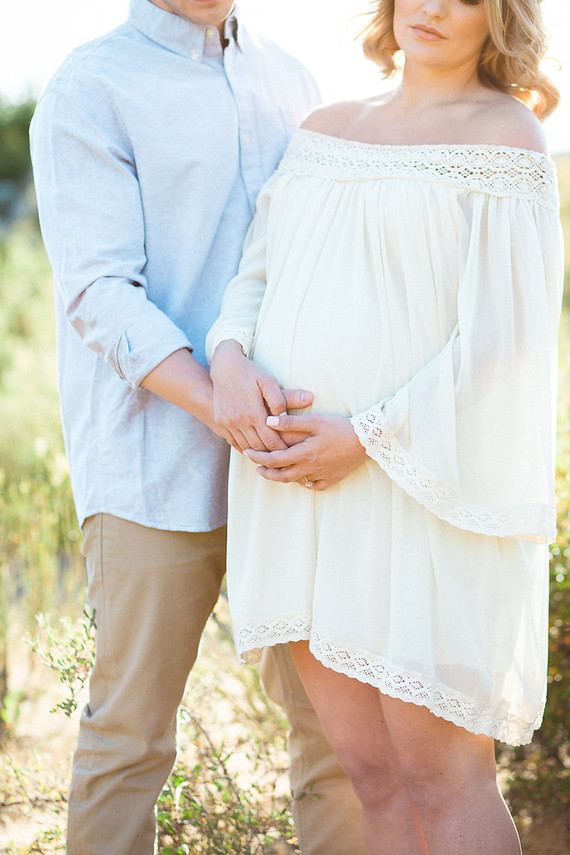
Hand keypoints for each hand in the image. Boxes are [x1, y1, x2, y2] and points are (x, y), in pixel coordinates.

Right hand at [209, 339, 312, 451]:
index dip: (283, 450)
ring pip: (246, 447)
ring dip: (259, 454)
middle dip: (272, 455)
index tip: (293, 453)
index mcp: (253, 413)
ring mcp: (227, 423)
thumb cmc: (251, 373)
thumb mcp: (269, 381)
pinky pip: (234, 443)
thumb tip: (295, 412)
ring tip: (272, 458)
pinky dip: (245, 448)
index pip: (271, 441)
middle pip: (259, 447)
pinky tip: (256, 450)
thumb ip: (282, 398)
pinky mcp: (221, 423)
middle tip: (285, 460)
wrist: (224, 367)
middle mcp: (238, 421)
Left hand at [243, 412, 366, 490]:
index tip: (247, 452)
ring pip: (295, 482)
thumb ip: (291, 423)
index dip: (258, 457)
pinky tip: (299, 479)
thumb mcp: (314, 421)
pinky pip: (313, 486)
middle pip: (281, 475)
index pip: (273, 459)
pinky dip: (303, 484)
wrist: (368, 440)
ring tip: (272, 472)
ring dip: (281, 478)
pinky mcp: (332, 479)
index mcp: (303, 454)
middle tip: (255, 467)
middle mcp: (310, 468)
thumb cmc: (340, 427)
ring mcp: (321, 476)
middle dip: (265, 472)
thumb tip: (268, 421)